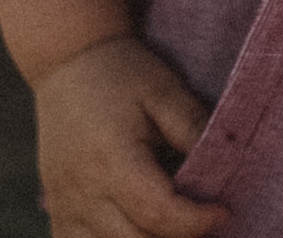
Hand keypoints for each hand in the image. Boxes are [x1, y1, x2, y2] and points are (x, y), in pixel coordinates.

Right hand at [35, 36, 226, 237]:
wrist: (67, 61)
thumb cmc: (120, 72)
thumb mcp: (165, 90)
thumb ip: (194, 130)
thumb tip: (225, 167)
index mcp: (112, 160)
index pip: (160, 214)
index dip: (198, 221)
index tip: (223, 210)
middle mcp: (83, 190)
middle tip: (202, 221)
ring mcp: (63, 204)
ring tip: (171, 226)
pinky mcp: (57, 208)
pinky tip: (134, 230)